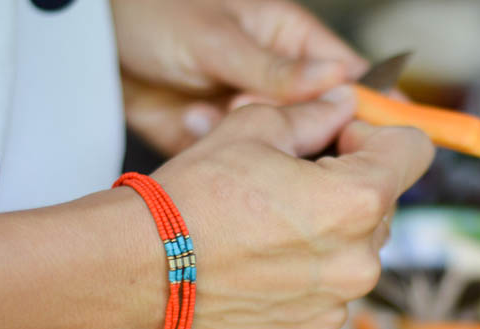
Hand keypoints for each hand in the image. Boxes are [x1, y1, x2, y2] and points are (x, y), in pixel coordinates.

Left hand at [112, 0, 367, 155]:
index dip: (372, 107)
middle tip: (255, 111)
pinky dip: (216, 148)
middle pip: (322, 124)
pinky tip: (189, 118)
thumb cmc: (155, 13)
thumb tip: (336, 86)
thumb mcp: (216, 36)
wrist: (95, 46)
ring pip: (280, 151)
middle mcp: (279, 83)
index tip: (384, 137)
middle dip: (300, 131)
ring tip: (206, 107)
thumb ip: (275, 69)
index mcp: (292, 42)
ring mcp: (251, 115)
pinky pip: (239, 162)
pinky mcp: (223, 144)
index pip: (349, 78)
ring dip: (248, 138)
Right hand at [135, 88, 432, 328]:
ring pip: (349, 261)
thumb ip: (314, 116)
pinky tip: (253, 279)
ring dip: (322, 246)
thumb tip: (343, 105)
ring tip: (261, 240)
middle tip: (287, 192)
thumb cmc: (189, 197)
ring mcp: (334, 311)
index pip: (413, 151)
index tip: (340, 142)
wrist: (133, 271)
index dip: (376, 138)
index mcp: (358, 201)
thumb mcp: (251, 131)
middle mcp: (359, 262)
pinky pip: (319, 304)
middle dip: (346, 194)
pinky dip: (298, 290)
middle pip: (381, 211)